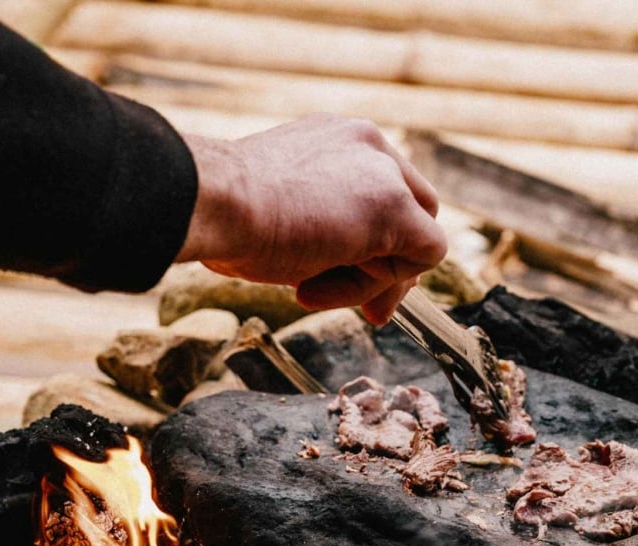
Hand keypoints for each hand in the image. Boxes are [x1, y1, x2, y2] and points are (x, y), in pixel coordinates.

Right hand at [175, 116, 446, 324]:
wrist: (212, 203)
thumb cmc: (228, 213)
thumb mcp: (278, 211)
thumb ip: (319, 226)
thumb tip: (330, 264)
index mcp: (338, 140)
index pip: (385, 193)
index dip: (376, 245)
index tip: (345, 274)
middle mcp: (368, 146)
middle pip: (411, 216)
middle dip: (390, 272)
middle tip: (370, 312)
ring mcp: (385, 172)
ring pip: (414, 241)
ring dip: (367, 282)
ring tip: (308, 286)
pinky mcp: (395, 206)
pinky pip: (424, 254)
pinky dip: (385, 284)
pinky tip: (327, 281)